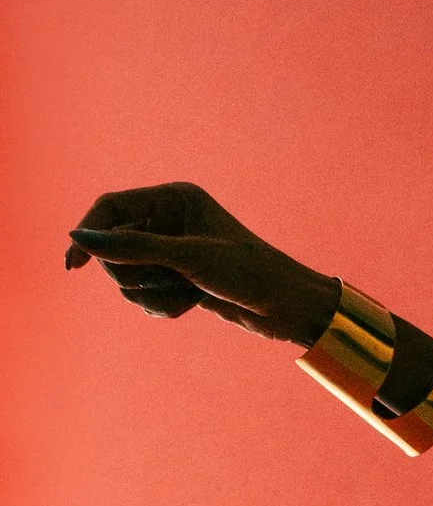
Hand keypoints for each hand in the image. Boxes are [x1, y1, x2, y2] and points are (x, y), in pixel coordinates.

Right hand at [64, 183, 337, 344]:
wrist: (287, 307)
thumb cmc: (247, 272)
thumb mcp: (188, 258)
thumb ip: (132, 248)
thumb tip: (80, 238)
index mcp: (175, 198)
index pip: (112, 207)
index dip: (89, 234)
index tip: (73, 265)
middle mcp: (171, 220)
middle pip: (116, 247)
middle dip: (134, 274)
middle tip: (164, 283)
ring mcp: (173, 251)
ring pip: (130, 276)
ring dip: (151, 294)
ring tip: (185, 296)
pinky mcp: (178, 278)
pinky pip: (147, 295)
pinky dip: (162, 306)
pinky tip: (189, 307)